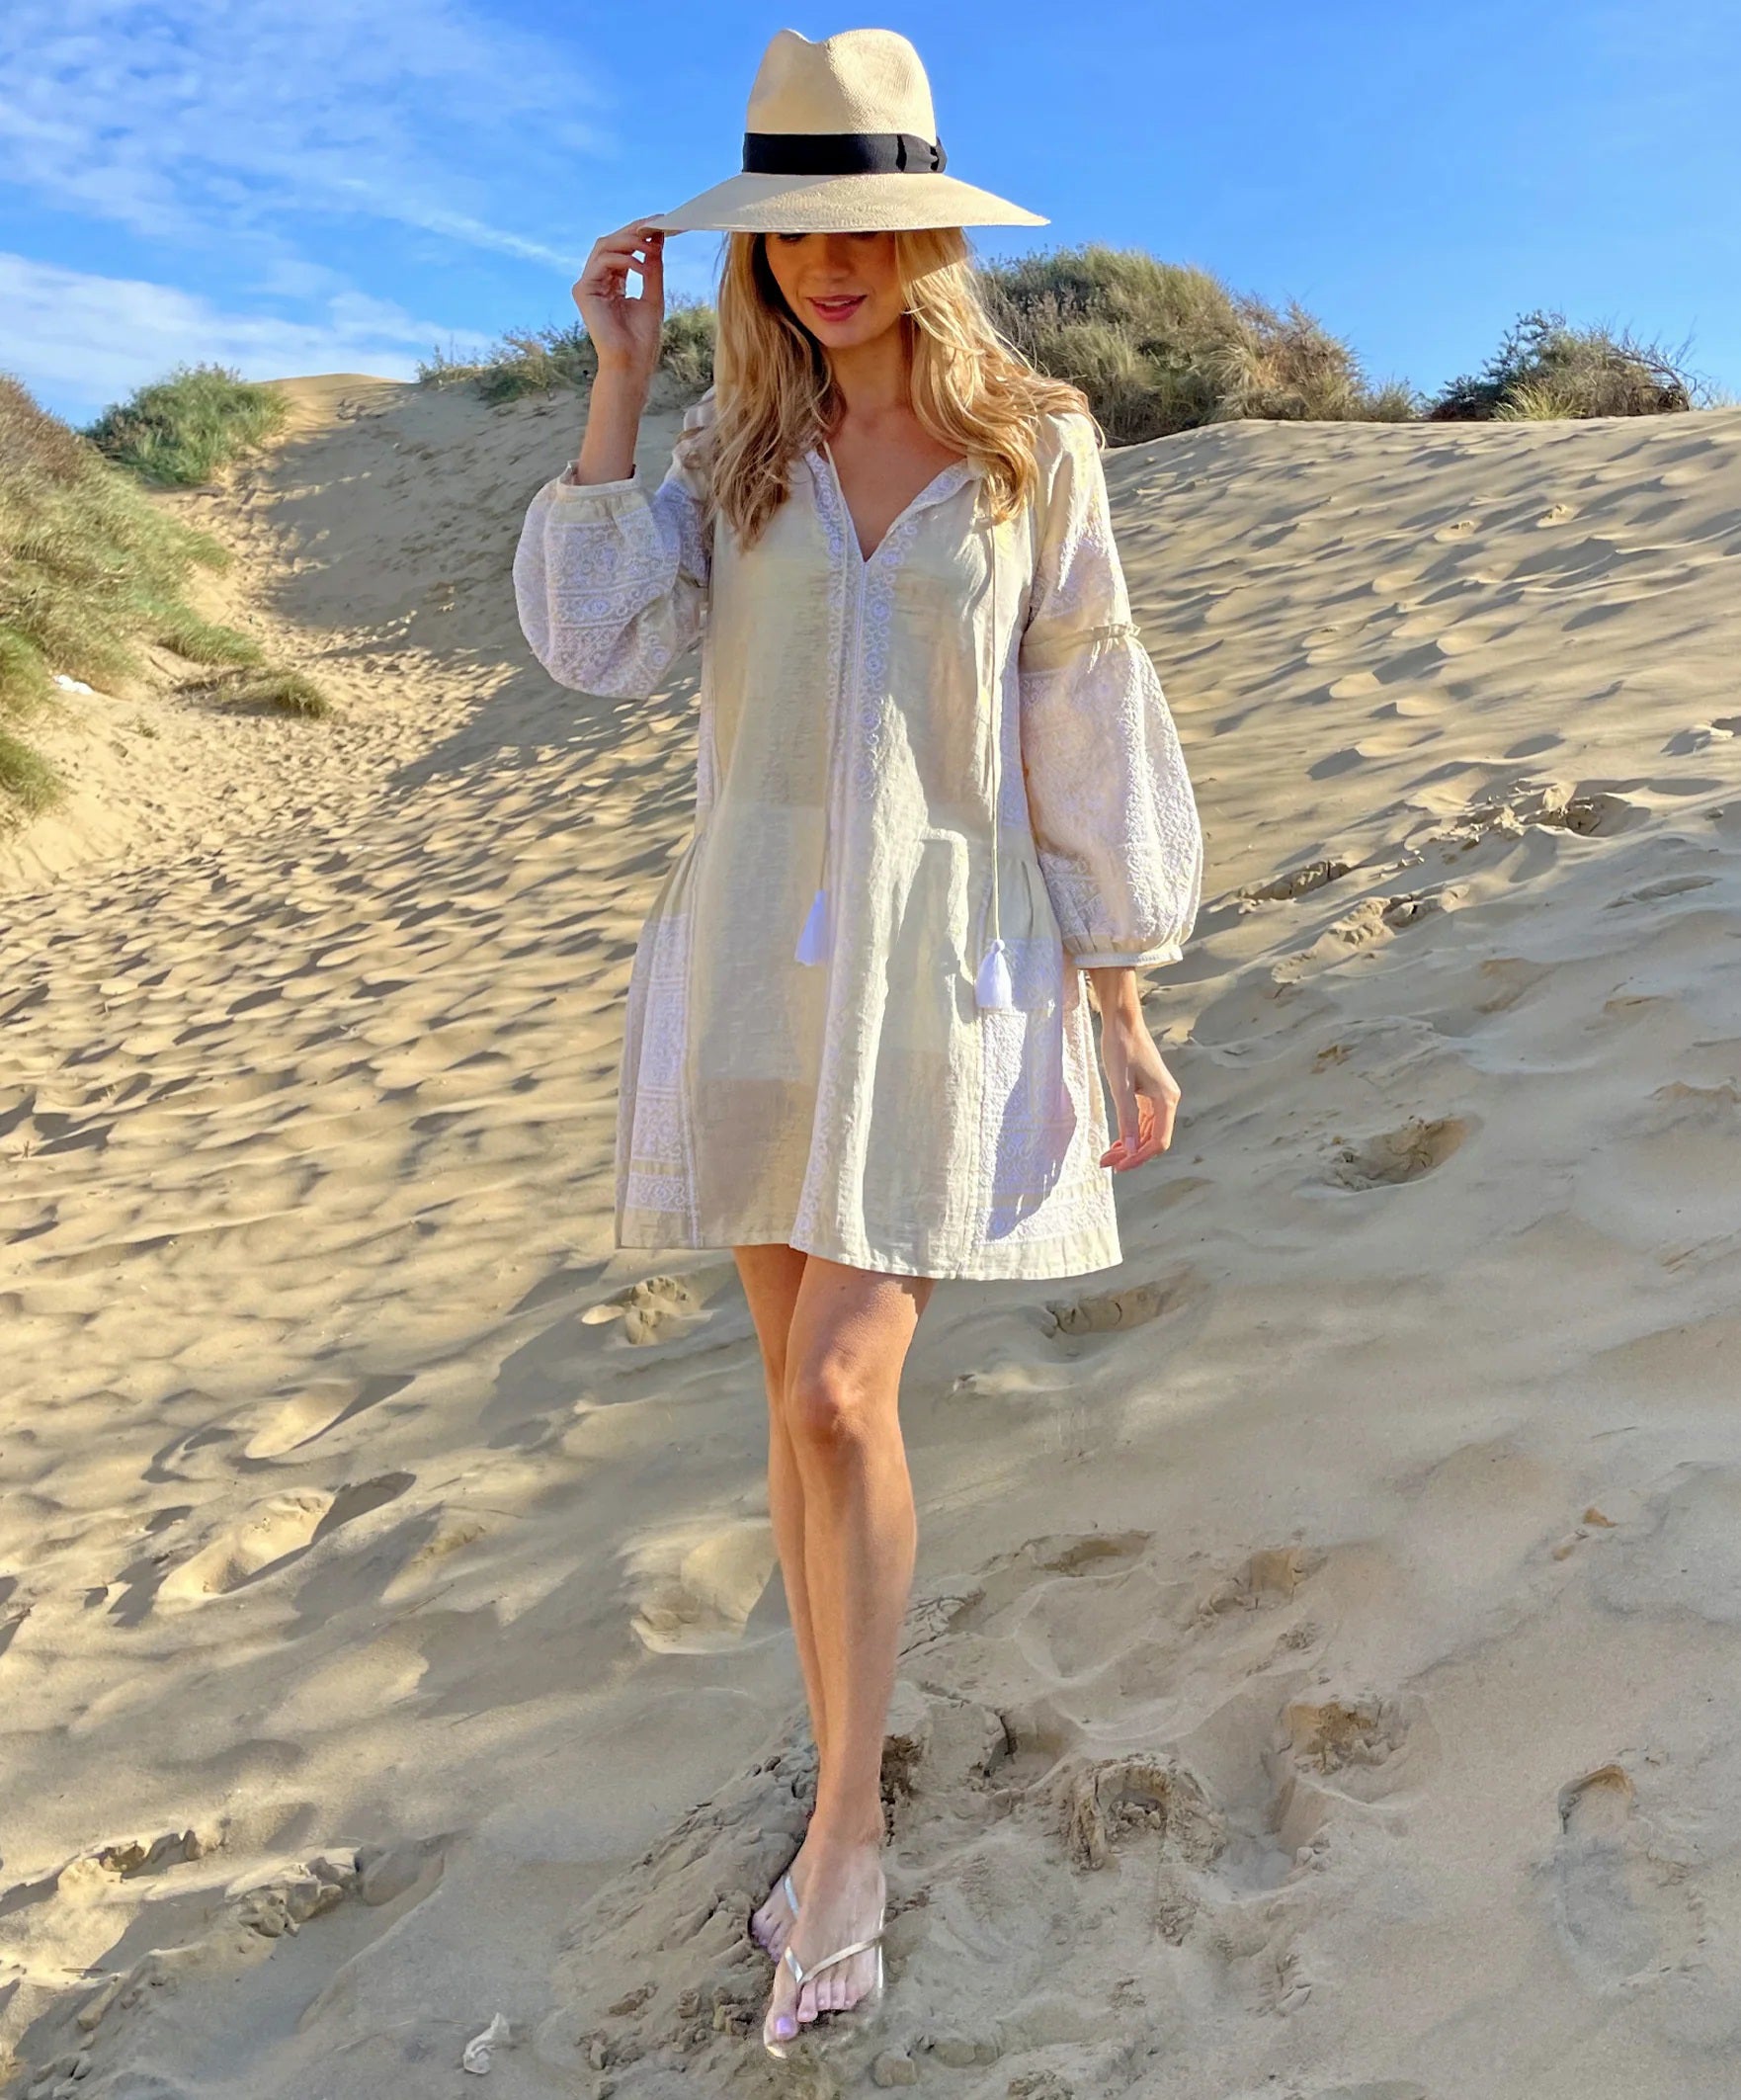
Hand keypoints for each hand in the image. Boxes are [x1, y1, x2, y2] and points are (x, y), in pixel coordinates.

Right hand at [572, 222, 665, 385]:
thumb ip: (653, 267)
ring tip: (651, 246)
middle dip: (634, 230)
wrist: (631, 365)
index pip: (622, 249)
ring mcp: (588, 285)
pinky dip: (624, 259)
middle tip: (656, 224)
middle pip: (611, 242)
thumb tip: (657, 238)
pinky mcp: (583, 290)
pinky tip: (642, 266)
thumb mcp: (653, 294)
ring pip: (604, 246)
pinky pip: (603, 262)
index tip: (660, 222)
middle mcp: (597, 281)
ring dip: (630, 242)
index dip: (638, 233)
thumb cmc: (642, 340)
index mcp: (612, 282)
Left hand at [1092, 977, 1180, 1169]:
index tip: (1118, 1167)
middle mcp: (1168, 1100)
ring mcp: (1160, 1097)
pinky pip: (1144, 1121)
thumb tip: (1130, 1149)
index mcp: (1166, 1100)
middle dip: (1131, 1154)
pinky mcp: (1150, 1093)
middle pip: (1153, 1139)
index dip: (1139, 1158)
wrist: (1123, 1022)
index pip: (1158, 1141)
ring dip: (1130, 1146)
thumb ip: (1127, 1118)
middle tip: (1106, 1163)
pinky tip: (1117, 1141)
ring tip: (1107, 1156)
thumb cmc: (1121, 1049)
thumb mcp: (1120, 1086)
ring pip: (1148, 1132)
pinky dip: (1131, 1133)